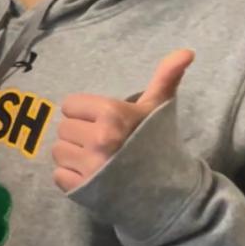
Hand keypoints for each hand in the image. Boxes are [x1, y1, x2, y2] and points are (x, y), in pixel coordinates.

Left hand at [53, 49, 194, 193]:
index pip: (70, 105)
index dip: (85, 113)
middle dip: (79, 134)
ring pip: (58, 151)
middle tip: (102, 143)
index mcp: (112, 114)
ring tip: (97, 160)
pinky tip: (92, 178)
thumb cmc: (158, 144)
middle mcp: (100, 139)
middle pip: (64, 128)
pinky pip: (58, 176)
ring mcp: (91, 167)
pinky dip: (71, 178)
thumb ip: (165, 76)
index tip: (103, 122)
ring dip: (73, 156)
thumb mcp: (158, 108)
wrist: (170, 194)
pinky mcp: (84, 190)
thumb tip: (187, 51)